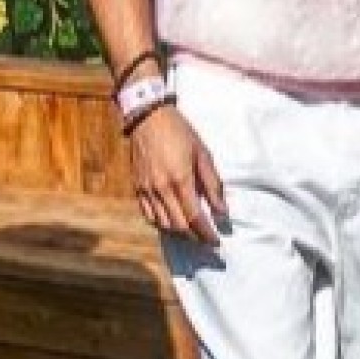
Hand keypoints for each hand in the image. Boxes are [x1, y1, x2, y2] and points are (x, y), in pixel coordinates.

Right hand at [130, 105, 226, 245]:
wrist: (147, 117)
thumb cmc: (179, 131)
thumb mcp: (202, 153)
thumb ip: (212, 184)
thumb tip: (222, 211)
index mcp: (180, 179)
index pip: (195, 218)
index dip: (207, 234)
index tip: (216, 241)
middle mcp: (161, 188)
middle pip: (179, 226)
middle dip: (194, 237)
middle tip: (206, 239)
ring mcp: (147, 189)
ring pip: (162, 224)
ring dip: (178, 232)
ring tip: (190, 231)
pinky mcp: (137, 186)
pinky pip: (148, 214)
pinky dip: (160, 223)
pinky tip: (170, 220)